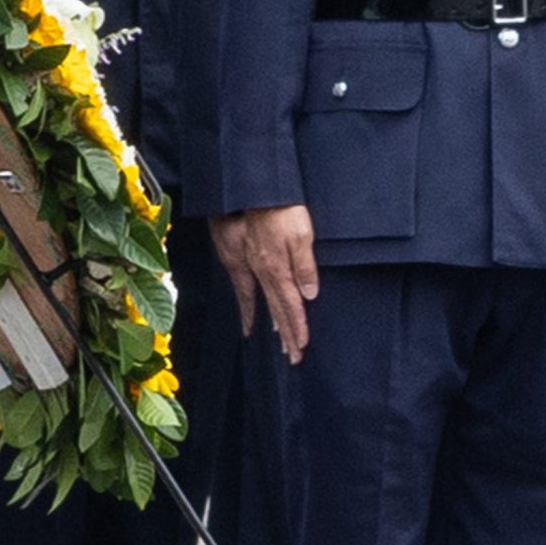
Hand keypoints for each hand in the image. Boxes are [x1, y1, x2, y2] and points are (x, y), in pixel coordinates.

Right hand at [219, 207, 317, 360]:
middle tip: (293, 357)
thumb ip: (304, 265)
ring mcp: (247, 265)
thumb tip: (309, 294)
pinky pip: (244, 289)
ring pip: (263, 302)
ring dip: (273, 324)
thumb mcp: (301, 234)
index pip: (291, 305)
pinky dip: (250, 308)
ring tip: (280, 343)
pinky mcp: (235, 256)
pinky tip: (251, 319)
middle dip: (287, 334)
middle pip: (277, 309)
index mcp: (278, 269)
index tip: (301, 346)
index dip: (297, 327)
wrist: (247, 188)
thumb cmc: (278, 207)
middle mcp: (261, 272)